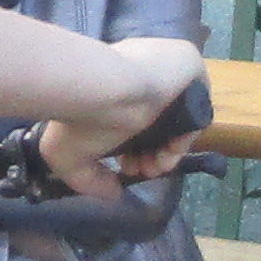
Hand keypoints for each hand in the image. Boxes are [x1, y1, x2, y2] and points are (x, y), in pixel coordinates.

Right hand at [32, 37, 204, 194]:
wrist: (99, 88)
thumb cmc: (78, 117)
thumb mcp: (66, 156)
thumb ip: (89, 179)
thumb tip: (112, 194)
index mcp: (111, 82)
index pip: (129, 116)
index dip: (130, 149)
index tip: (123, 168)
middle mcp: (138, 72)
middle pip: (154, 123)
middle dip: (147, 155)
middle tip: (139, 171)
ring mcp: (164, 69)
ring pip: (174, 122)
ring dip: (164, 153)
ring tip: (150, 169)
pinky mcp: (188, 66)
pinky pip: (193, 111)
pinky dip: (184, 139)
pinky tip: (166, 157)